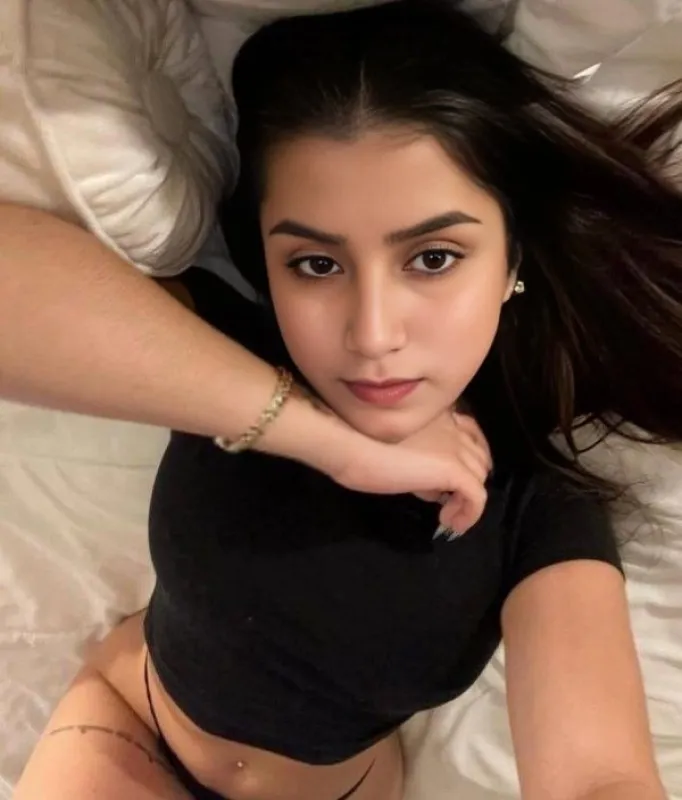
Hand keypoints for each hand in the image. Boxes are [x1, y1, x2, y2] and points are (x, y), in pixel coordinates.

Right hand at [330, 411, 491, 534]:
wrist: (357, 449)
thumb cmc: (363, 444)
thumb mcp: (396, 446)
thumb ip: (418, 455)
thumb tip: (434, 487)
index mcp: (438, 415)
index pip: (470, 431)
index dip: (468, 455)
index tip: (454, 476)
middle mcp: (451, 427)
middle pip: (479, 455)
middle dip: (469, 478)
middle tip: (447, 499)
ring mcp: (455, 448)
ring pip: (480, 475)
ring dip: (467, 497)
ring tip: (447, 513)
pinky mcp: (454, 469)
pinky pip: (477, 496)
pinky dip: (469, 514)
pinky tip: (448, 521)